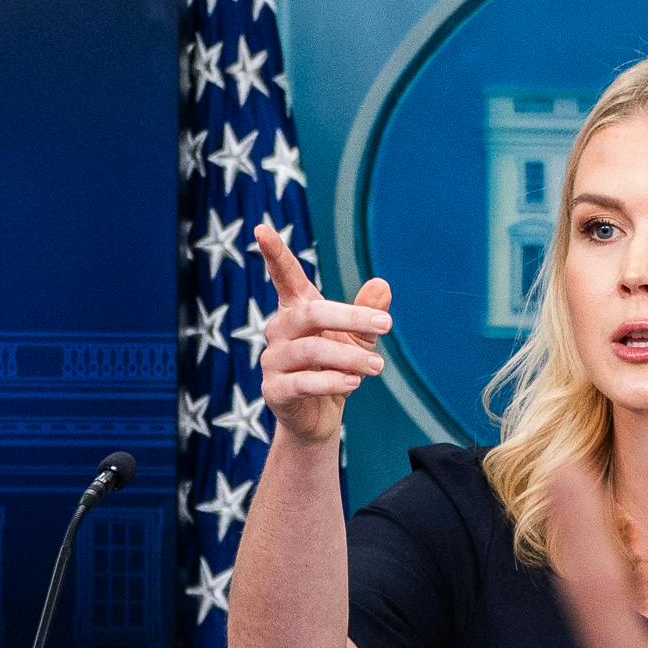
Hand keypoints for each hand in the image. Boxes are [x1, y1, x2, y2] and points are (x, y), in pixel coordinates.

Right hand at [254, 220, 388, 448]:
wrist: (320, 418)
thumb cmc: (336, 368)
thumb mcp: (358, 339)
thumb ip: (367, 312)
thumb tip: (382, 284)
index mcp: (296, 311)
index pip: (284, 277)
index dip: (274, 253)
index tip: (261, 229)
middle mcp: (279, 330)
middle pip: (311, 313)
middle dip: (351, 317)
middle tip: (386, 324)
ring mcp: (273, 361)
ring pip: (312, 350)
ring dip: (350, 357)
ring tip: (378, 366)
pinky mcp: (274, 391)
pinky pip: (303, 382)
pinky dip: (332, 381)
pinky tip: (353, 383)